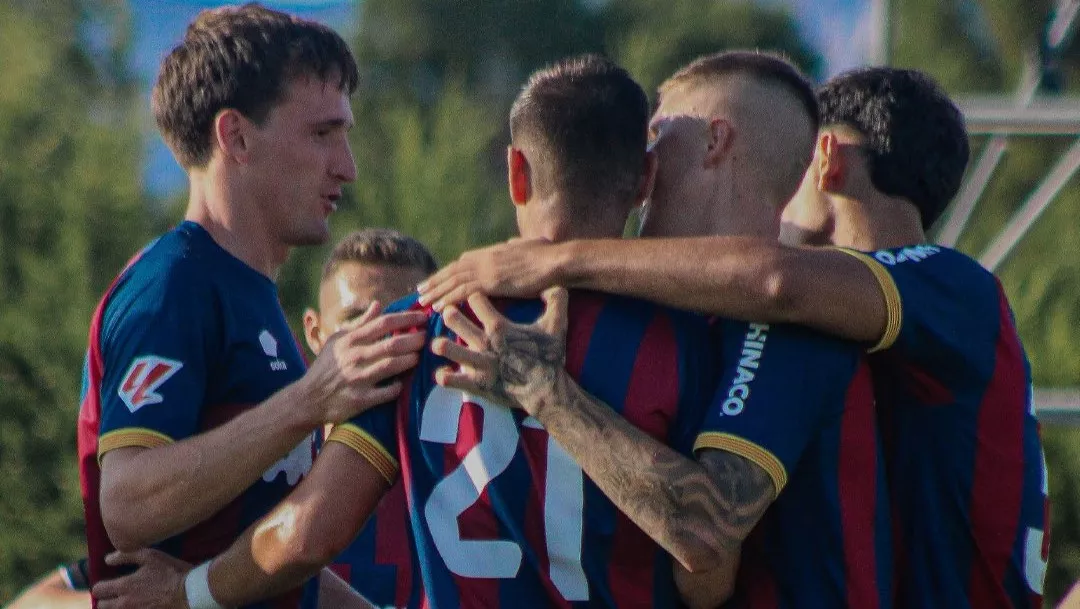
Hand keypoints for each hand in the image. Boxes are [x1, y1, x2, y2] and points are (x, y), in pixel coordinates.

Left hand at [92, 549, 190, 608]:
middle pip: (101, 606)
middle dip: (105, 600)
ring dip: (115, 607)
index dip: (101, 586)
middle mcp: (124, 604)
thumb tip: (107, 559)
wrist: (189, 592)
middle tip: (114, 595)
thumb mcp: (150, 556)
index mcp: (124, 586)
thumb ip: (126, 556)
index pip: (98, 590)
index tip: (107, 584)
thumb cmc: (170, 572)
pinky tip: (136, 605)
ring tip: (125, 601)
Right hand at [302, 301, 427, 422]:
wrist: (308, 399)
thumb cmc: (325, 366)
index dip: (407, 318)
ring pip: (391, 366)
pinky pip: (387, 392)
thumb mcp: (337, 340)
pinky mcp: (361, 400)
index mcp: (350, 340)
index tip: (423, 316)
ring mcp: (358, 379)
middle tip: (427, 338)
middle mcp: (354, 357)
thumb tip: (378, 305)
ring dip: (410, 360)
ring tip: (419, 357)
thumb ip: (359, 323)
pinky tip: (404, 382)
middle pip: (392, 344)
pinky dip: (398, 387)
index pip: (384, 323)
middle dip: (414, 339)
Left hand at [417, 238, 560, 310]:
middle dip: (435, 281)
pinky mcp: (491, 282)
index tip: (438, 277)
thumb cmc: (549, 255)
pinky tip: (438, 307)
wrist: (557, 261)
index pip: (464, 261)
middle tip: (419, 290)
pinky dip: (448, 299)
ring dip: (435, 291)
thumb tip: (511, 241)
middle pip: (453, 270)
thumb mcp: (529, 246)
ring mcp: (487, 269)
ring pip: (453, 282)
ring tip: (422, 301)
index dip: (449, 271)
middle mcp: (485, 259)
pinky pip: (462, 292)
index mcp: (493, 252)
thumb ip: (517, 245)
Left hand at [430, 287, 568, 416]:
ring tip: (438, 343)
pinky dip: (444, 376)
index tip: (474, 299)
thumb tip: (556, 284)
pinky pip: (450, 380)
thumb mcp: (557, 326)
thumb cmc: (549, 358)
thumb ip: (557, 301)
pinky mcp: (474, 384)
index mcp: (499, 326)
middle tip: (449, 313)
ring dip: (441, 345)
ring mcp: (477, 364)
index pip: (476, 300)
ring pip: (447, 349)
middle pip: (454, 319)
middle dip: (450, 314)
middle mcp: (484, 342)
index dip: (474, 297)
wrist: (546, 391)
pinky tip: (444, 372)